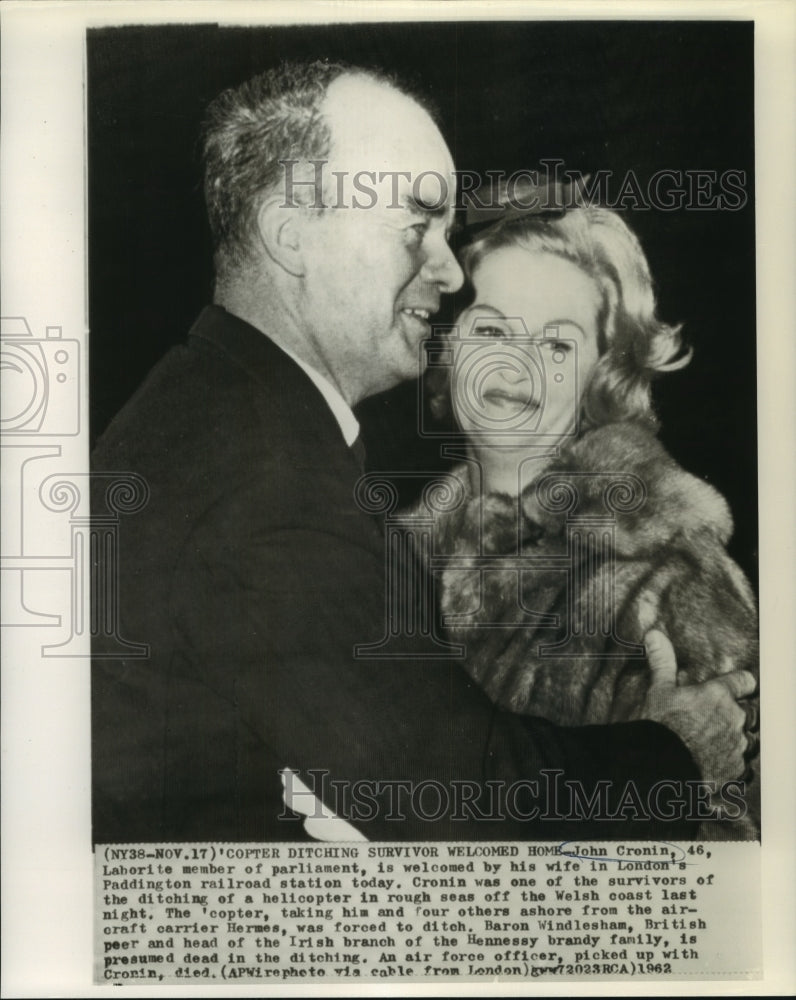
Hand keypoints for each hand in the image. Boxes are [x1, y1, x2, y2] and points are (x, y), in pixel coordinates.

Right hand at [634, 629, 756, 785]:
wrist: (661, 767)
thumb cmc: (660, 726)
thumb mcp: (658, 690)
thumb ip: (662, 662)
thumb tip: (654, 635)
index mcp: (719, 695)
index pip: (745, 681)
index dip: (739, 683)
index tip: (733, 687)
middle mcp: (735, 718)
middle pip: (747, 711)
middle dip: (734, 714)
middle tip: (711, 719)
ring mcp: (738, 745)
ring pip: (746, 738)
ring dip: (734, 738)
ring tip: (712, 743)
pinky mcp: (736, 769)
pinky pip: (741, 763)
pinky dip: (730, 761)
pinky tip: (713, 761)